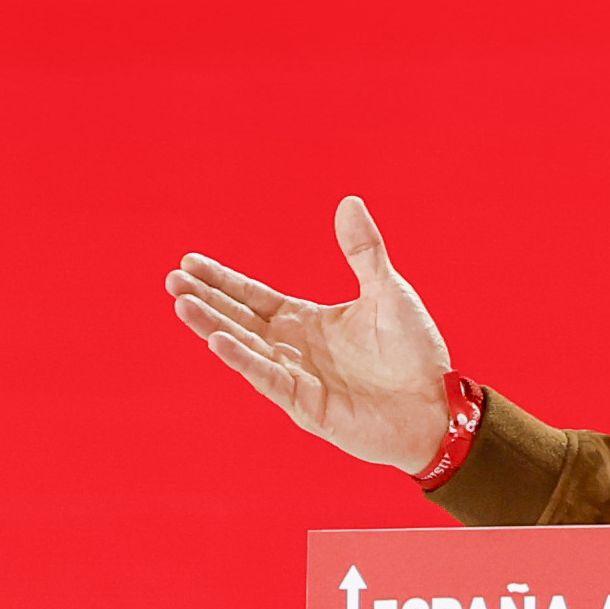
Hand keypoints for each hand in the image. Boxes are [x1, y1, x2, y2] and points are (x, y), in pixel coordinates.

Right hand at [166, 198, 455, 471]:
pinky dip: (243, 360)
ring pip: (244, 347)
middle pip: (239, 319)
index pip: (253, 297)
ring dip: (212, 326)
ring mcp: (296, 378)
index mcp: (308, 321)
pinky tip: (217, 340)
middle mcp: (294, 348)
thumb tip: (348, 202)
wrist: (437, 407)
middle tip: (172, 280)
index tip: (189, 262)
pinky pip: (267, 379)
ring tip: (181, 305)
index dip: (222, 280)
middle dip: (205, 300)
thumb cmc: (414, 355)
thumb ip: (364, 252)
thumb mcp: (388, 291)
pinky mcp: (306, 405)